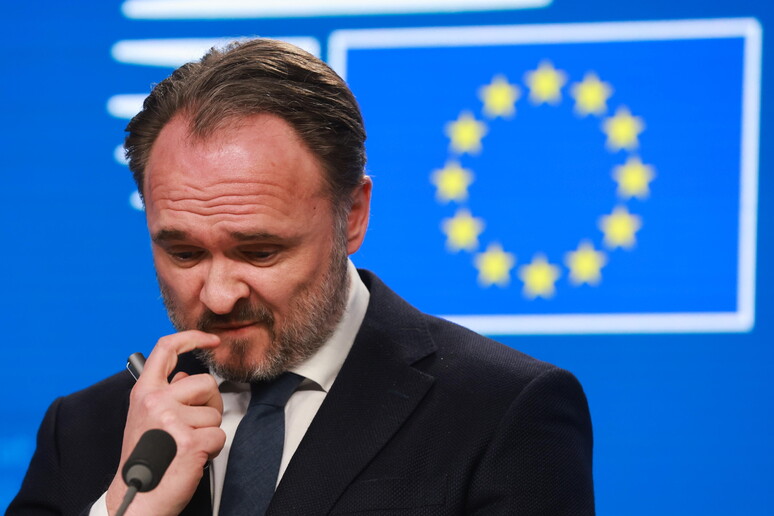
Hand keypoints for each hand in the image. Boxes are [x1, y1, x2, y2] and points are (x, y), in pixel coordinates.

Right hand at [106, 330, 225, 515]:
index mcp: (144, 392)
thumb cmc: (145, 459)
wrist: (136, 499)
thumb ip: (165, 393)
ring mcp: (172, 420)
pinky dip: (212, 449)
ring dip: (208, 431)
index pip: (166, 349)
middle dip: (210, 404)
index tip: (211, 340)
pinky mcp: (189, 441)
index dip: (192, 337)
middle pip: (205, 383)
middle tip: (194, 426)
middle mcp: (155, 401)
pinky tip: (192, 458)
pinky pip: (219, 435)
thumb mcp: (145, 417)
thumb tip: (187, 377)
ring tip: (186, 445)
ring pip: (214, 413)